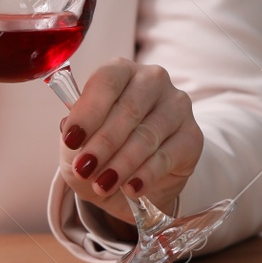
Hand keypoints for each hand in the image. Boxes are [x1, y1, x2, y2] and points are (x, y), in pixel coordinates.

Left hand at [59, 58, 202, 225]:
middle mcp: (152, 81)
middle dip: (102, 143)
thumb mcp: (77, 146)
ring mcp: (176, 106)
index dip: (88, 111)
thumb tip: (69, 128)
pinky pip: (167, 156)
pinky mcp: (192, 136)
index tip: (71, 140)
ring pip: (147, 135)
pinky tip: (131, 189)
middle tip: (84, 170)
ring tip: (103, 185)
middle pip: (128, 109)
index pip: (106, 81)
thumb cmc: (101, 153)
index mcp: (120, 72)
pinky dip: (146, 175)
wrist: (130, 185)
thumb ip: (72, 135)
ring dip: (122, 163)